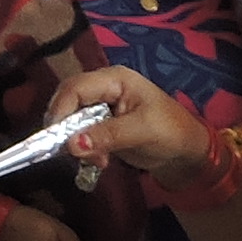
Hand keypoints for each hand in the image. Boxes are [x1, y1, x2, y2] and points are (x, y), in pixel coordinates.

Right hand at [47, 66, 215, 188]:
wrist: (186, 152)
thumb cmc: (171, 132)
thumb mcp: (142, 131)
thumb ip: (107, 135)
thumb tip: (71, 145)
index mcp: (114, 79)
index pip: (75, 87)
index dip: (60, 110)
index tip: (55, 137)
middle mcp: (103, 88)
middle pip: (68, 101)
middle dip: (65, 128)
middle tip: (69, 152)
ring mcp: (101, 107)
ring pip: (70, 119)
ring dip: (74, 142)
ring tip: (95, 160)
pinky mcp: (100, 125)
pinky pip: (79, 134)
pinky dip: (83, 149)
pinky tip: (99, 162)